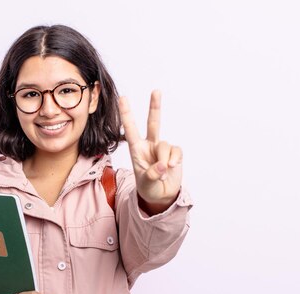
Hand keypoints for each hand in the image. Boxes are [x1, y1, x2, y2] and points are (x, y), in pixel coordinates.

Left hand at [119, 90, 182, 212]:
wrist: (161, 196)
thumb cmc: (148, 188)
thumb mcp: (146, 183)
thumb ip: (152, 174)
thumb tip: (163, 165)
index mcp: (137, 150)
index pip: (130, 129)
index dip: (126, 114)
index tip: (122, 98)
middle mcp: (149, 145)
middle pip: (153, 122)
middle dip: (155, 106)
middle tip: (156, 90)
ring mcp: (162, 149)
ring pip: (165, 145)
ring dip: (164, 159)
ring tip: (163, 172)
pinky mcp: (174, 153)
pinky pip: (176, 151)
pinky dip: (175, 159)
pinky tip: (172, 167)